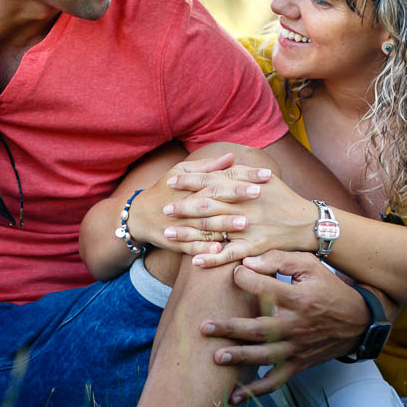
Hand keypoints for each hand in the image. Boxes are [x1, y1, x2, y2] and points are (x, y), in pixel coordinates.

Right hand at [127, 152, 272, 255]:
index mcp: (193, 184)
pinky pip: (192, 245)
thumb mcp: (180, 172)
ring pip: (206, 224)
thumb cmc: (164, 191)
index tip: (266, 175)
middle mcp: (189, 202)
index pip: (223, 178)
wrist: (139, 216)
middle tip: (260, 194)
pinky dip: (204, 247)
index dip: (245, 176)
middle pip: (215, 198)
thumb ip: (208, 167)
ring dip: (225, 224)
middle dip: (236, 196)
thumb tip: (231, 157)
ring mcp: (182, 223)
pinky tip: (219, 249)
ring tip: (245, 224)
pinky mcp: (177, 241)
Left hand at [162, 170, 315, 266]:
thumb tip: (222, 160)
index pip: (212, 181)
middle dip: (183, 206)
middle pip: (208, 204)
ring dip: (189, 232)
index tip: (171, 181)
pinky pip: (229, 254)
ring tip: (168, 233)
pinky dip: (211, 258)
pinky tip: (194, 260)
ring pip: (213, 229)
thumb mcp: (265, 179)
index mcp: (245, 186)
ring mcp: (248, 228)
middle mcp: (245, 206)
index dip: (190, 181)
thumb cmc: (284, 199)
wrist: (307, 223)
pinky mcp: (254, 248)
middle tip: (164, 208)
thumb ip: (241, 172)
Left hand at [198, 250, 369, 401]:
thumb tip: (248, 263)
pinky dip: (255, 392)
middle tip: (204, 327)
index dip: (244, 279)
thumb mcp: (310, 266)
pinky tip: (233, 398)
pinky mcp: (297, 364)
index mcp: (299, 299)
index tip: (232, 273)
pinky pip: (274, 381)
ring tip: (216, 357)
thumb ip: (279, 260)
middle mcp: (296, 327)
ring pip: (264, 356)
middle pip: (260, 329)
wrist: (358, 321)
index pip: (265, 290)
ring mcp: (296, 349)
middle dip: (231, 328)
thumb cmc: (328, 288)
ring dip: (240, 358)